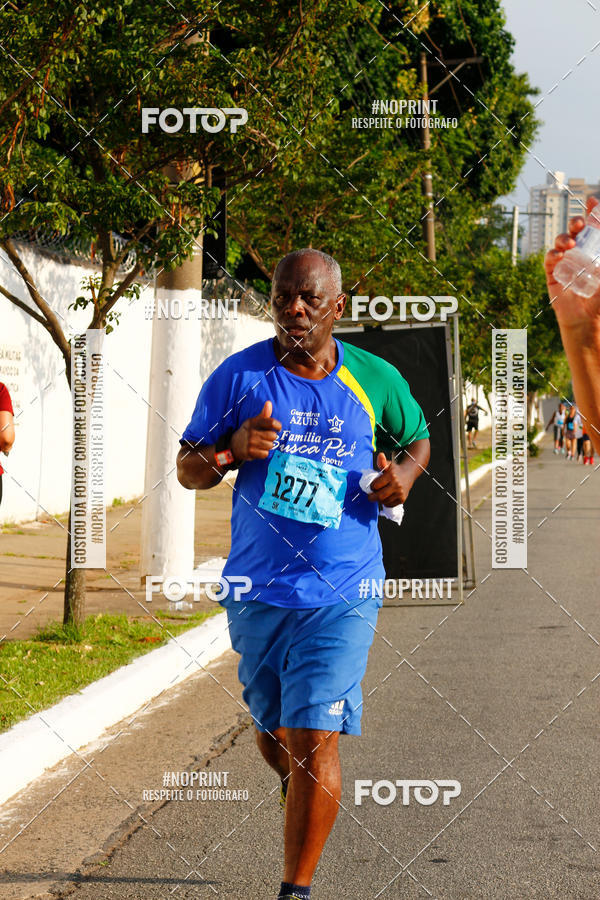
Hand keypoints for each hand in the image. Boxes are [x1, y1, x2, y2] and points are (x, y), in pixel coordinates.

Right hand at [230, 401, 281, 461]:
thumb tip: (269, 402)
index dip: (278, 426)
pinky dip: (263, 453)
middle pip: (273, 436)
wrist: (233, 445)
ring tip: (260, 444)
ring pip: (270, 445)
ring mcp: (250, 442)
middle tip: (265, 438)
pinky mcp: (250, 452)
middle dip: (271, 438)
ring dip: (267, 446)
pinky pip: (265, 454)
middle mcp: (251, 432)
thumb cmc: (247, 432)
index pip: (271, 422)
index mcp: (253, 422)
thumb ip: (263, 414)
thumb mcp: (253, 422)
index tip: (277, 428)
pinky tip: (258, 450)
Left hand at [367, 451, 414, 506]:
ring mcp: (400, 493)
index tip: (372, 486)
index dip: (371, 487)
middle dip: (372, 497)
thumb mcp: (388, 464)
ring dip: (379, 500)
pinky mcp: (402, 499)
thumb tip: (380, 455)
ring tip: (379, 496)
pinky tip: (385, 498)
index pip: (376, 485)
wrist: (409, 473)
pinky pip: (390, 504)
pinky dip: (386, 503)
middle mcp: (397, 484)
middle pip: (380, 495)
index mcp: (391, 475)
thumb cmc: (395, 469)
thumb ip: (382, 461)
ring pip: (384, 501)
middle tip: (370, 497)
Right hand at [545, 196, 599, 330]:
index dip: (592, 212)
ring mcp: (565, 260)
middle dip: (576, 222)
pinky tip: (559, 255)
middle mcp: (579, 250)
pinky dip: (553, 254)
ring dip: (563, 238)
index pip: (593, 226)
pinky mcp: (553, 272)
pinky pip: (550, 259)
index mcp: (594, 248)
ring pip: (561, 241)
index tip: (592, 202)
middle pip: (575, 230)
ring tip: (569, 244)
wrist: (585, 318)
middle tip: (580, 224)